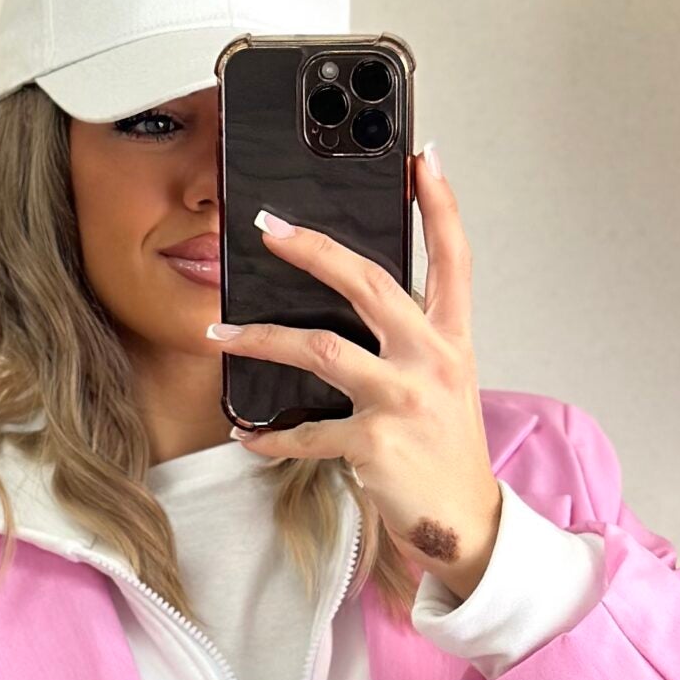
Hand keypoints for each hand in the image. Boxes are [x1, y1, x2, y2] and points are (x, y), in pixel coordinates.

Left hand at [207, 145, 502, 599]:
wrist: (461, 520)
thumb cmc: (444, 449)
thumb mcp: (444, 382)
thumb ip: (412, 339)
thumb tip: (355, 302)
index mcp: (452, 339)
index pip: (453, 258)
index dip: (441, 206)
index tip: (422, 158)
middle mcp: (430, 360)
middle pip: (369, 283)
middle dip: (315, 249)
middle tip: (270, 228)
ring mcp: (402, 399)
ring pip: (319, 348)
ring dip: (260, 338)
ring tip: (218, 331)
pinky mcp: (373, 442)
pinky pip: (306, 432)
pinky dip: (271, 437)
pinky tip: (248, 435)